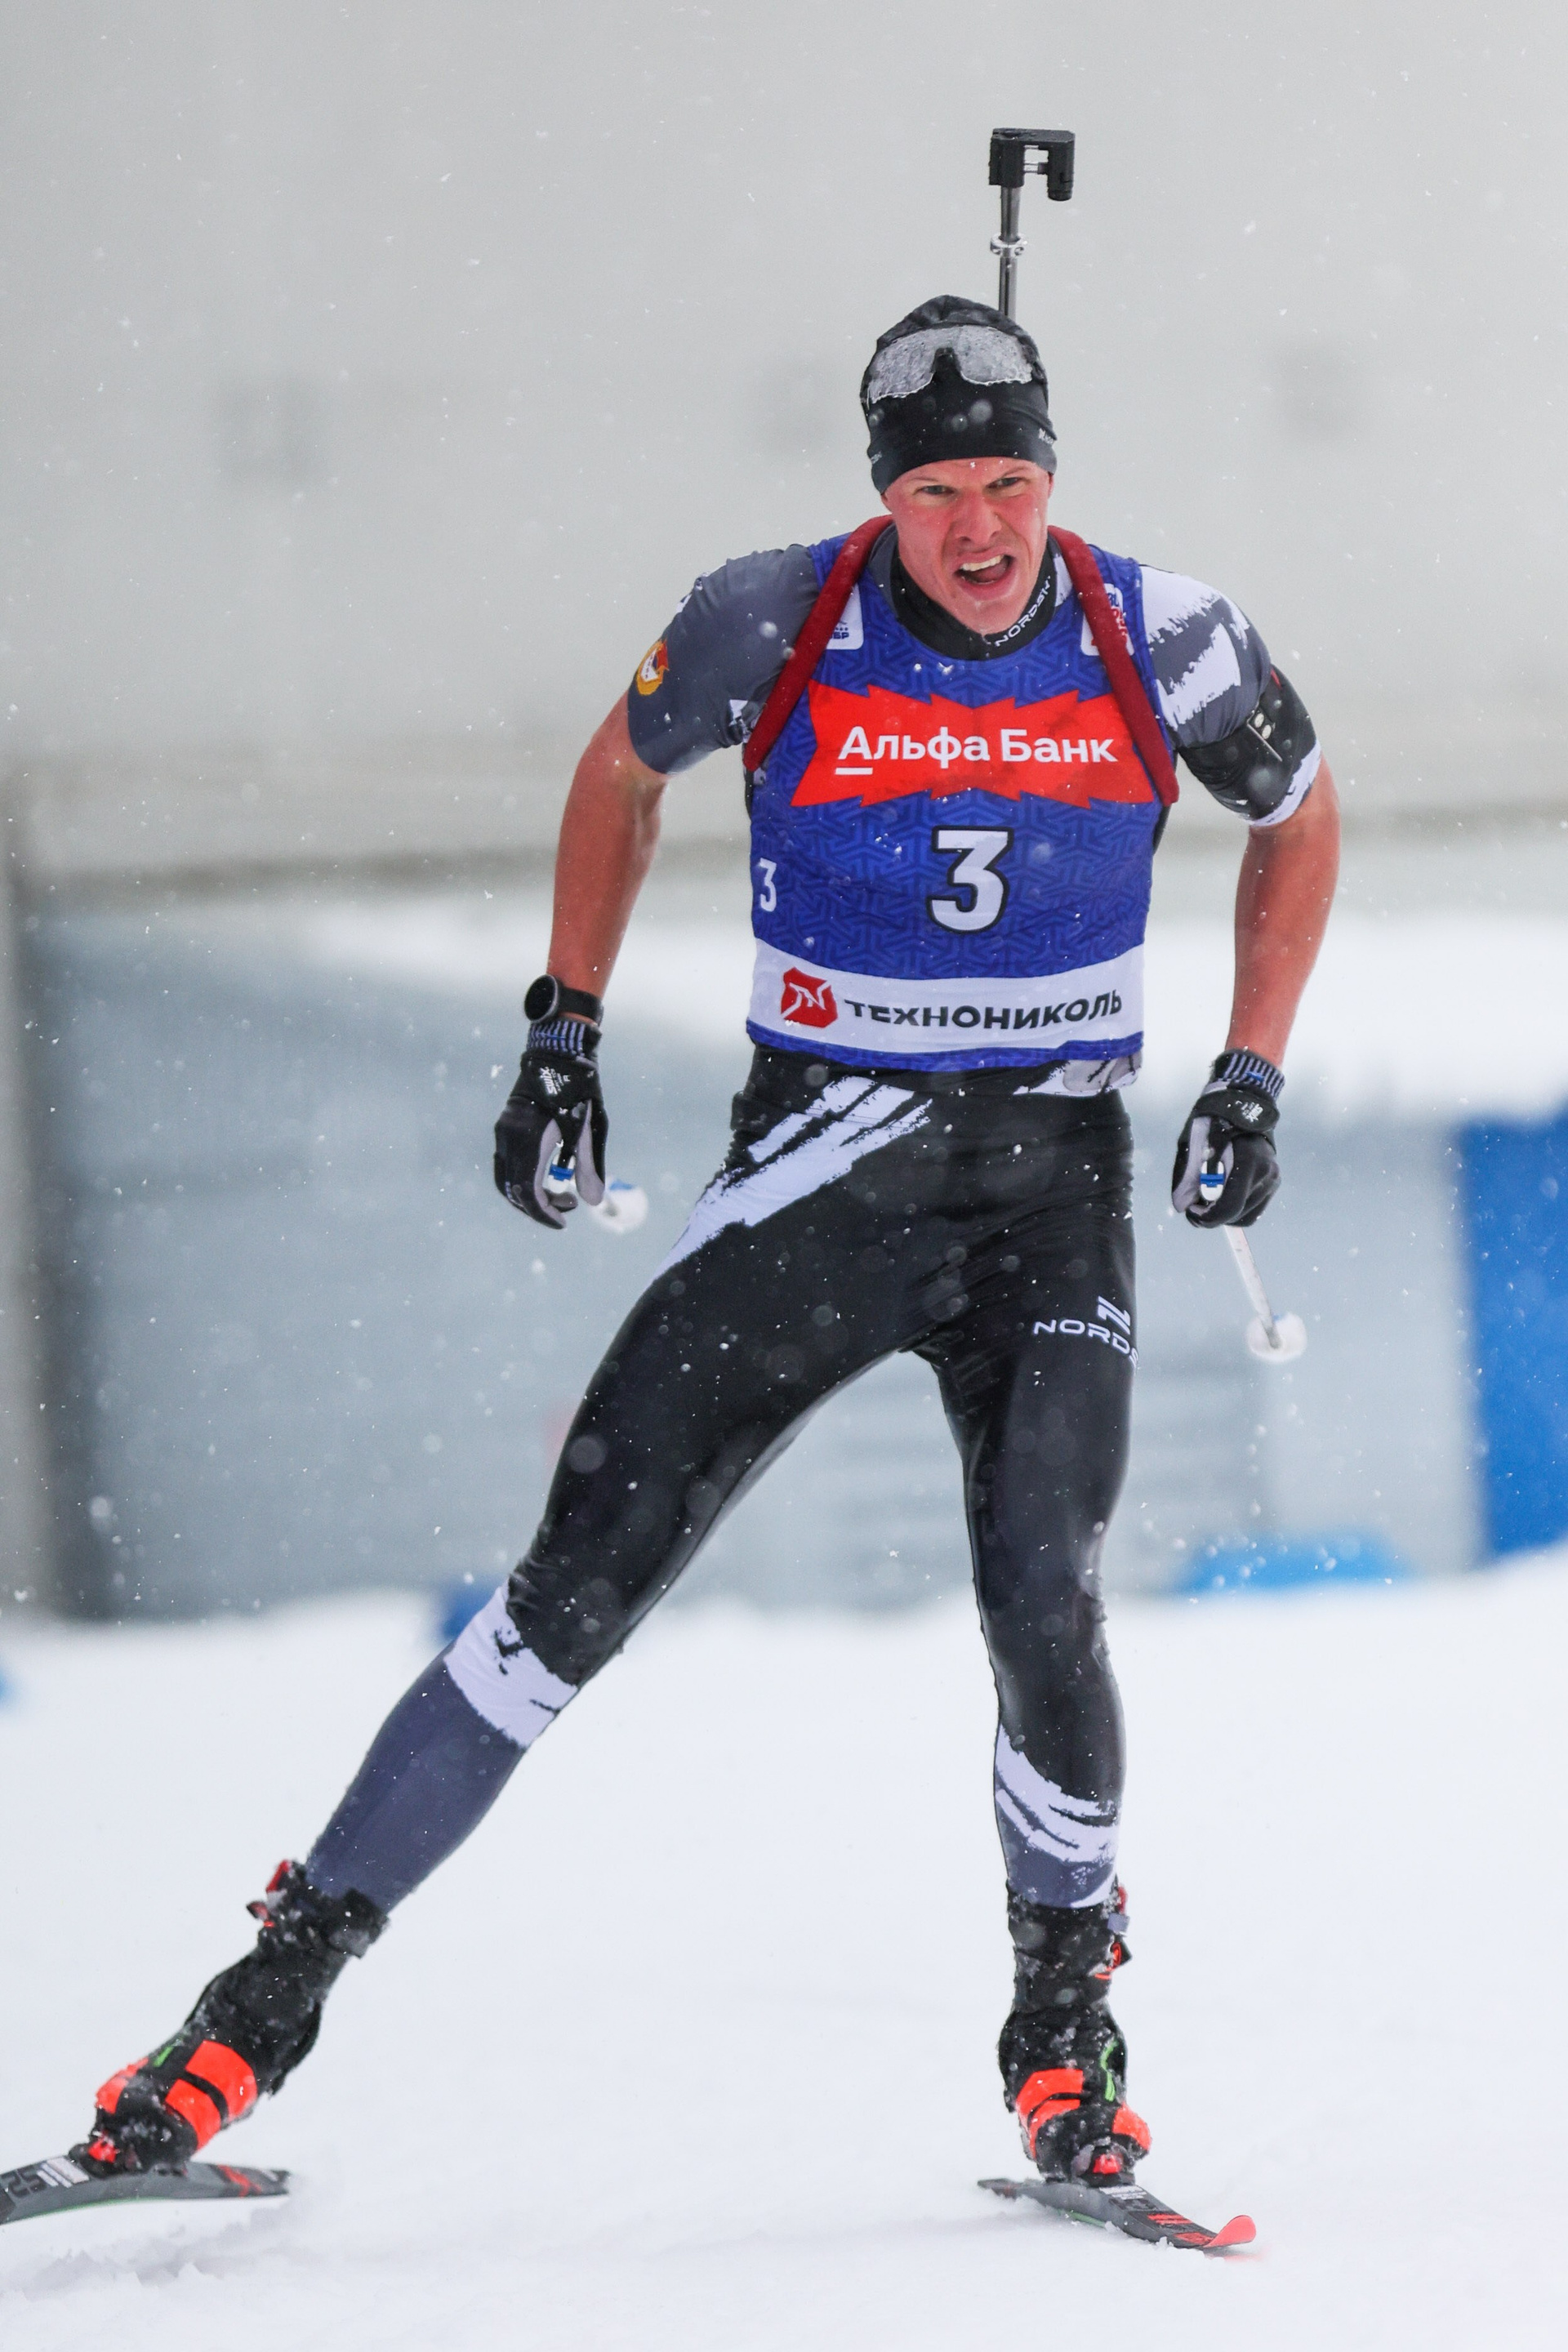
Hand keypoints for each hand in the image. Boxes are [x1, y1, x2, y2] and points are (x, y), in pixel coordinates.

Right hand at [493, 1016, 607, 1228]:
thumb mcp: (590, 1129)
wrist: (558, 1049)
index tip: (563, 1222)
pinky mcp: (505, 1125)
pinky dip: (523, 1178)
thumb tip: (594, 1203)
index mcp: (530, 1140)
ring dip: (530, 1193)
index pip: (528, 1191)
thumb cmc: (579, 1087)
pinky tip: (549, 1174)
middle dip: (539, 1206)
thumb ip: (589, 1166)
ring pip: (506, 1178)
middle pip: (513, 1190)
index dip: (544, 1213)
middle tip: (569, 1206)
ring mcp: (503, 1130)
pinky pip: (506, 1163)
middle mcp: (509, 1137)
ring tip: (562, 1193)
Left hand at [1170, 1050, 1281, 1228]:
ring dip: (1226, 1214)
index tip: (1192, 1212)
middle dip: (1213, 1217)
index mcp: (1249, 1162)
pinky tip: (1223, 1196)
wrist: (1244, 1104)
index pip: (1231, 1206)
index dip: (1208, 1217)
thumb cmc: (1215, 1121)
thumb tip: (1181, 1206)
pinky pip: (1254, 1209)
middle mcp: (1267, 1173)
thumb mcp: (1194, 1144)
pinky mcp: (1274, 1182)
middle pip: (1238, 1215)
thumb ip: (1187, 1176)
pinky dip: (1237, 1209)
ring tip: (1209, 1199)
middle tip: (1195, 1207)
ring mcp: (1273, 1178)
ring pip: (1247, 1216)